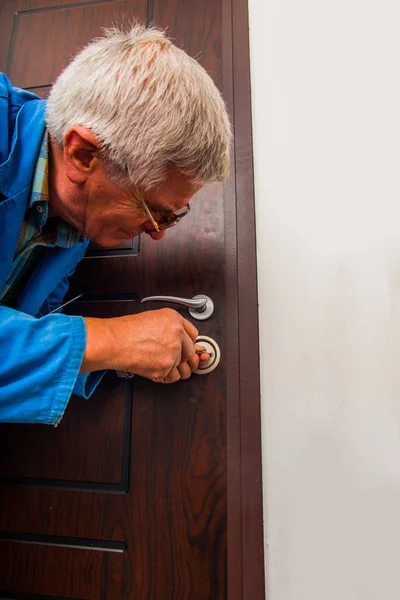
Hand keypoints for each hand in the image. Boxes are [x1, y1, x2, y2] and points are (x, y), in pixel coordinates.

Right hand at [81, 308, 208, 382]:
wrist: (114, 342)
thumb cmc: (126, 330)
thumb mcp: (152, 318)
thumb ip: (170, 327)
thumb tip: (179, 339)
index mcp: (174, 320)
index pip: (193, 335)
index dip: (189, 343)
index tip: (187, 348)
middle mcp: (177, 335)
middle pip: (191, 352)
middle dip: (184, 358)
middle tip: (173, 359)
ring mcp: (173, 352)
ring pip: (182, 367)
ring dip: (175, 369)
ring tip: (164, 365)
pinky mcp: (165, 367)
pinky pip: (172, 377)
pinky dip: (165, 376)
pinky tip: (157, 369)